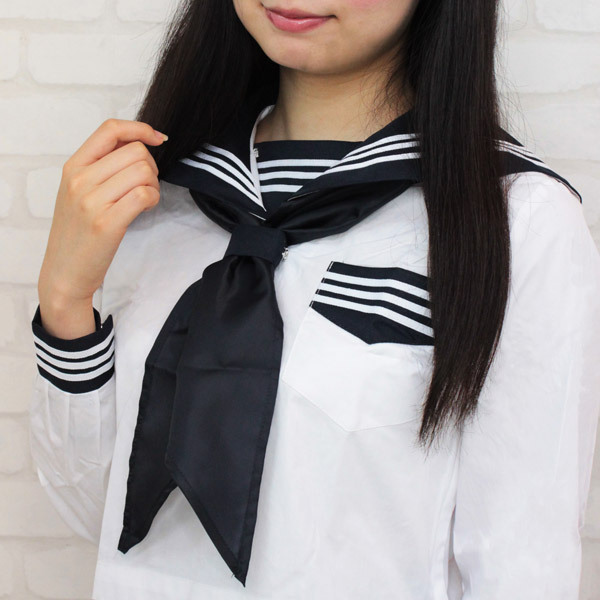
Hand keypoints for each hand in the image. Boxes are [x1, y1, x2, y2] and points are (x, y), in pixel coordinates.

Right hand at [37, 118, 166, 333]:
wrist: (65, 272)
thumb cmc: (78, 232)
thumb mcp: (79, 191)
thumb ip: (102, 167)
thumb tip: (138, 145)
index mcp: (73, 167)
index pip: (110, 129)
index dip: (141, 129)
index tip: (158, 139)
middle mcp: (80, 180)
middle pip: (135, 151)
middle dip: (152, 167)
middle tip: (146, 185)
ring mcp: (92, 201)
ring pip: (144, 171)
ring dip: (154, 185)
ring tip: (144, 200)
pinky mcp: (107, 223)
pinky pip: (145, 195)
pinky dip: (154, 199)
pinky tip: (144, 209)